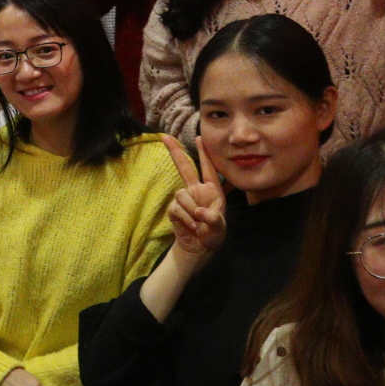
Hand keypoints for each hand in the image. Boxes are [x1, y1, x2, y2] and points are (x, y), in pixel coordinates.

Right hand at [161, 138, 227, 260]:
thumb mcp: (219, 229)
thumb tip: (199, 212)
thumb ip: (213, 219)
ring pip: (181, 194)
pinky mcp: (174, 209)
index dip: (204, 153)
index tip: (199, 138)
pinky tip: (191, 227)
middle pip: (184, 167)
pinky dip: (184, 219)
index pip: (208, 169)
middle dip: (175, 152)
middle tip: (165, 137)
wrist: (197, 248)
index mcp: (212, 191)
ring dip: (190, 210)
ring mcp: (185, 199)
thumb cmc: (213, 235)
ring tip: (198, 225)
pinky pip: (176, 208)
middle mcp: (197, 190)